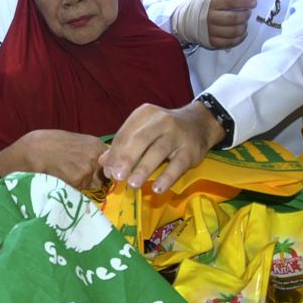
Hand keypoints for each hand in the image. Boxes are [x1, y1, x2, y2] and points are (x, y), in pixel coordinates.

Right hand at [4, 129, 107, 188]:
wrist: (31, 150)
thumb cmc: (49, 144)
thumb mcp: (75, 142)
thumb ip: (89, 153)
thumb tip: (102, 166)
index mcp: (97, 145)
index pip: (111, 165)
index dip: (103, 172)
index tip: (95, 174)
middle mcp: (95, 156)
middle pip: (104, 178)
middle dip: (94, 180)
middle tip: (75, 174)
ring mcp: (87, 170)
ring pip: (92, 187)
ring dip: (82, 186)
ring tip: (65, 175)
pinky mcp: (77, 182)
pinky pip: (79, 192)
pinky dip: (71, 189)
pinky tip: (60, 179)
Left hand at [99, 102, 224, 192]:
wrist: (198, 123)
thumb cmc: (163, 130)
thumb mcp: (143, 130)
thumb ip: (123, 145)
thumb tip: (103, 163)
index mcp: (144, 114)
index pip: (126, 134)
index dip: (115, 154)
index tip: (108, 171)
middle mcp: (161, 120)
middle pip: (140, 140)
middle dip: (127, 159)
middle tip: (117, 177)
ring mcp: (177, 134)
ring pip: (158, 151)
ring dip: (144, 169)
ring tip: (133, 184)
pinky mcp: (190, 150)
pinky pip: (177, 165)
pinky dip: (167, 177)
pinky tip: (157, 189)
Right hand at [205, 0, 256, 47]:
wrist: (185, 20)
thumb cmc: (202, 5)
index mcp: (210, 3)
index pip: (231, 2)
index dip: (245, 2)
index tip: (253, 2)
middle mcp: (209, 17)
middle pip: (234, 18)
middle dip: (245, 15)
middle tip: (248, 12)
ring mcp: (210, 31)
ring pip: (233, 31)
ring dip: (243, 27)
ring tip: (244, 23)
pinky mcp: (211, 42)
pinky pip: (229, 43)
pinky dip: (239, 38)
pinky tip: (242, 33)